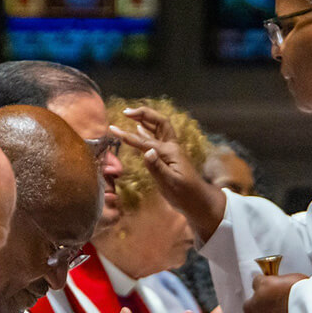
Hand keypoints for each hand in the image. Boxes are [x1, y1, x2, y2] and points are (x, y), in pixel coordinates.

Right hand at [112, 106, 226, 240]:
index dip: (128, 135)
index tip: (113, 129)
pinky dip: (147, 132)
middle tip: (127, 111)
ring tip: (131, 114)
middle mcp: (171, 147)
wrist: (198, 201)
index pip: (145, 141)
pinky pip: (157, 138)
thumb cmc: (184, 194)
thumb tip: (147, 152)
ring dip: (146, 119)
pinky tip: (139, 129)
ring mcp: (171, 151)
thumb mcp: (170, 182)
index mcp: (169, 152)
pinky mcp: (169, 156)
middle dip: (144, 114)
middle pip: (159, 123)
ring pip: (159, 128)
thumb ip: (157, 167)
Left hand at [243, 274, 307, 312]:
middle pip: (248, 305)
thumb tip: (282, 287)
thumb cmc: (307, 291)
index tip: (269, 286)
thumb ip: (282, 283)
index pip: (256, 282)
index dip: (264, 284)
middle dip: (255, 305)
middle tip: (267, 303)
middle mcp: (258, 303)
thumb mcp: (294, 278)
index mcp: (263, 285)